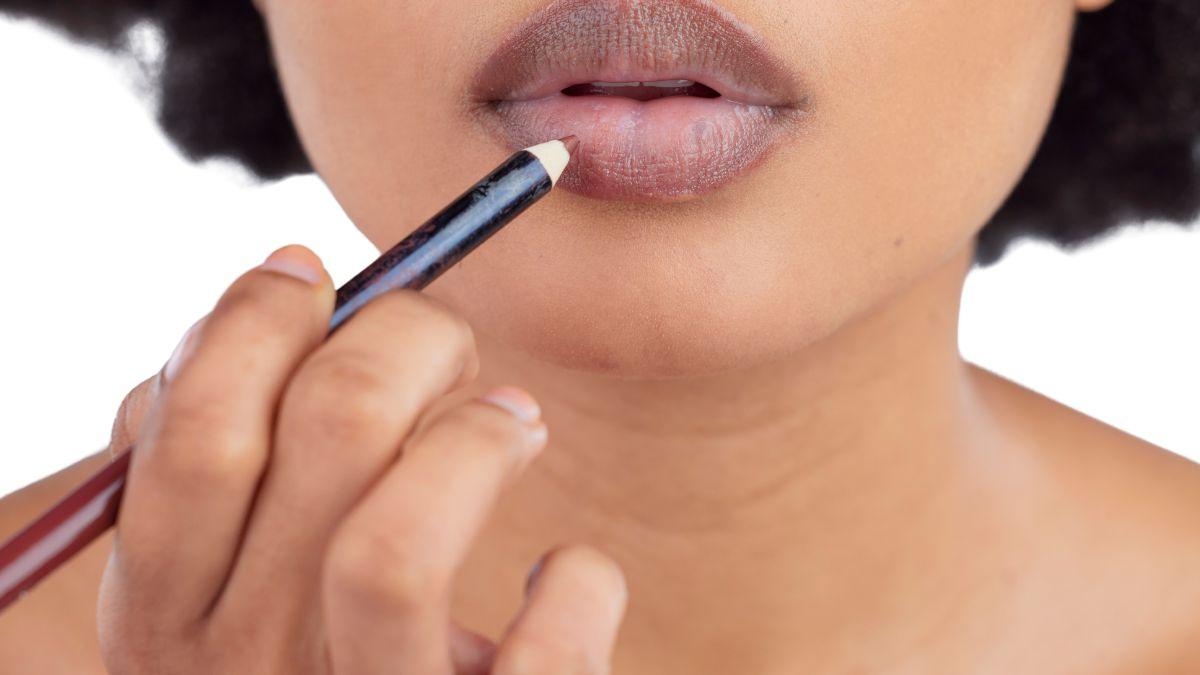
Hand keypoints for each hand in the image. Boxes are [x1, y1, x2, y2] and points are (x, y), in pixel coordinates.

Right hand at [98, 245, 627, 673]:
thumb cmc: (303, 641)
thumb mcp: (218, 571)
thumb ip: (213, 448)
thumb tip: (284, 284)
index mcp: (163, 619)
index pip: (194, 437)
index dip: (255, 320)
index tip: (310, 270)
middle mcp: (245, 671)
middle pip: (331, 434)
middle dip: (403, 333)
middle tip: (442, 334)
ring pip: (398, 546)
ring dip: (476, 435)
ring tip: (514, 418)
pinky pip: (548, 643)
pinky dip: (579, 579)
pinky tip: (561, 576)